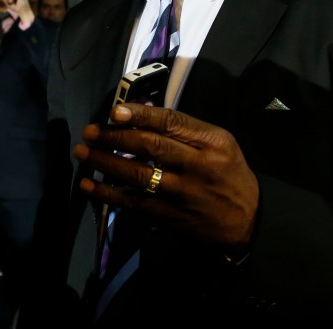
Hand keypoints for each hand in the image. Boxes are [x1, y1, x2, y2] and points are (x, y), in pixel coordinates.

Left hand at [74, 103, 258, 250]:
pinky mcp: (170, 216)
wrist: (249, 222)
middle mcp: (198, 166)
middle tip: (90, 130)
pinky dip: (108, 194)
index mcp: (212, 143)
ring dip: (106, 162)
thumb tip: (140, 112)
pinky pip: (134, 203)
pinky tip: (88, 184)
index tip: (115, 111)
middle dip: (116, 136)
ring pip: (139, 175)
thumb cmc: (229, 175)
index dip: (140, 115)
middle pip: (151, 147)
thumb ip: (185, 129)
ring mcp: (183, 194)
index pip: (172, 122)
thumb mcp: (220, 144)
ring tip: (83, 151)